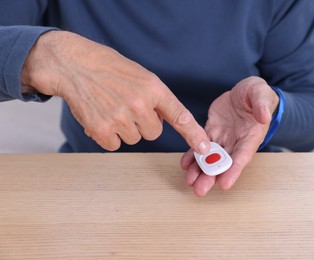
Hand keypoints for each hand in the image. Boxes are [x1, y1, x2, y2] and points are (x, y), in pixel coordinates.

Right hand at [22, 31, 209, 152]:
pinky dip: (108, 136)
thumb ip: (155, 97)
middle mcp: (139, 104)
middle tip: (127, 106)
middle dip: (143, 124)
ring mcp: (120, 117)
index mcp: (153, 88)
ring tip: (111, 107)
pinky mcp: (101, 129)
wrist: (75, 65)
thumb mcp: (140, 75)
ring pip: (134, 138)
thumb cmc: (109, 68)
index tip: (204, 148)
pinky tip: (101, 117)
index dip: (194, 134)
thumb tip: (164, 120)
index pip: (180, 115)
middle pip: (154, 133)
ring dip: (125, 128)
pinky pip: (115, 144)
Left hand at [181, 76, 279, 195]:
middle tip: (200, 190)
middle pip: (224, 162)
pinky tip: (184, 164)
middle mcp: (237, 141)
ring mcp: (223, 137)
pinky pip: (200, 145)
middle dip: (212, 176)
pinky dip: (193, 155)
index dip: (234, 170)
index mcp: (251, 135)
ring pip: (210, 157)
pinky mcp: (212, 131)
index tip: (224, 184)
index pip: (242, 156)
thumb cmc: (257, 94)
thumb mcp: (261, 93)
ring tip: (190, 182)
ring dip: (200, 170)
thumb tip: (264, 116)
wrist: (244, 91)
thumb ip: (262, 105)